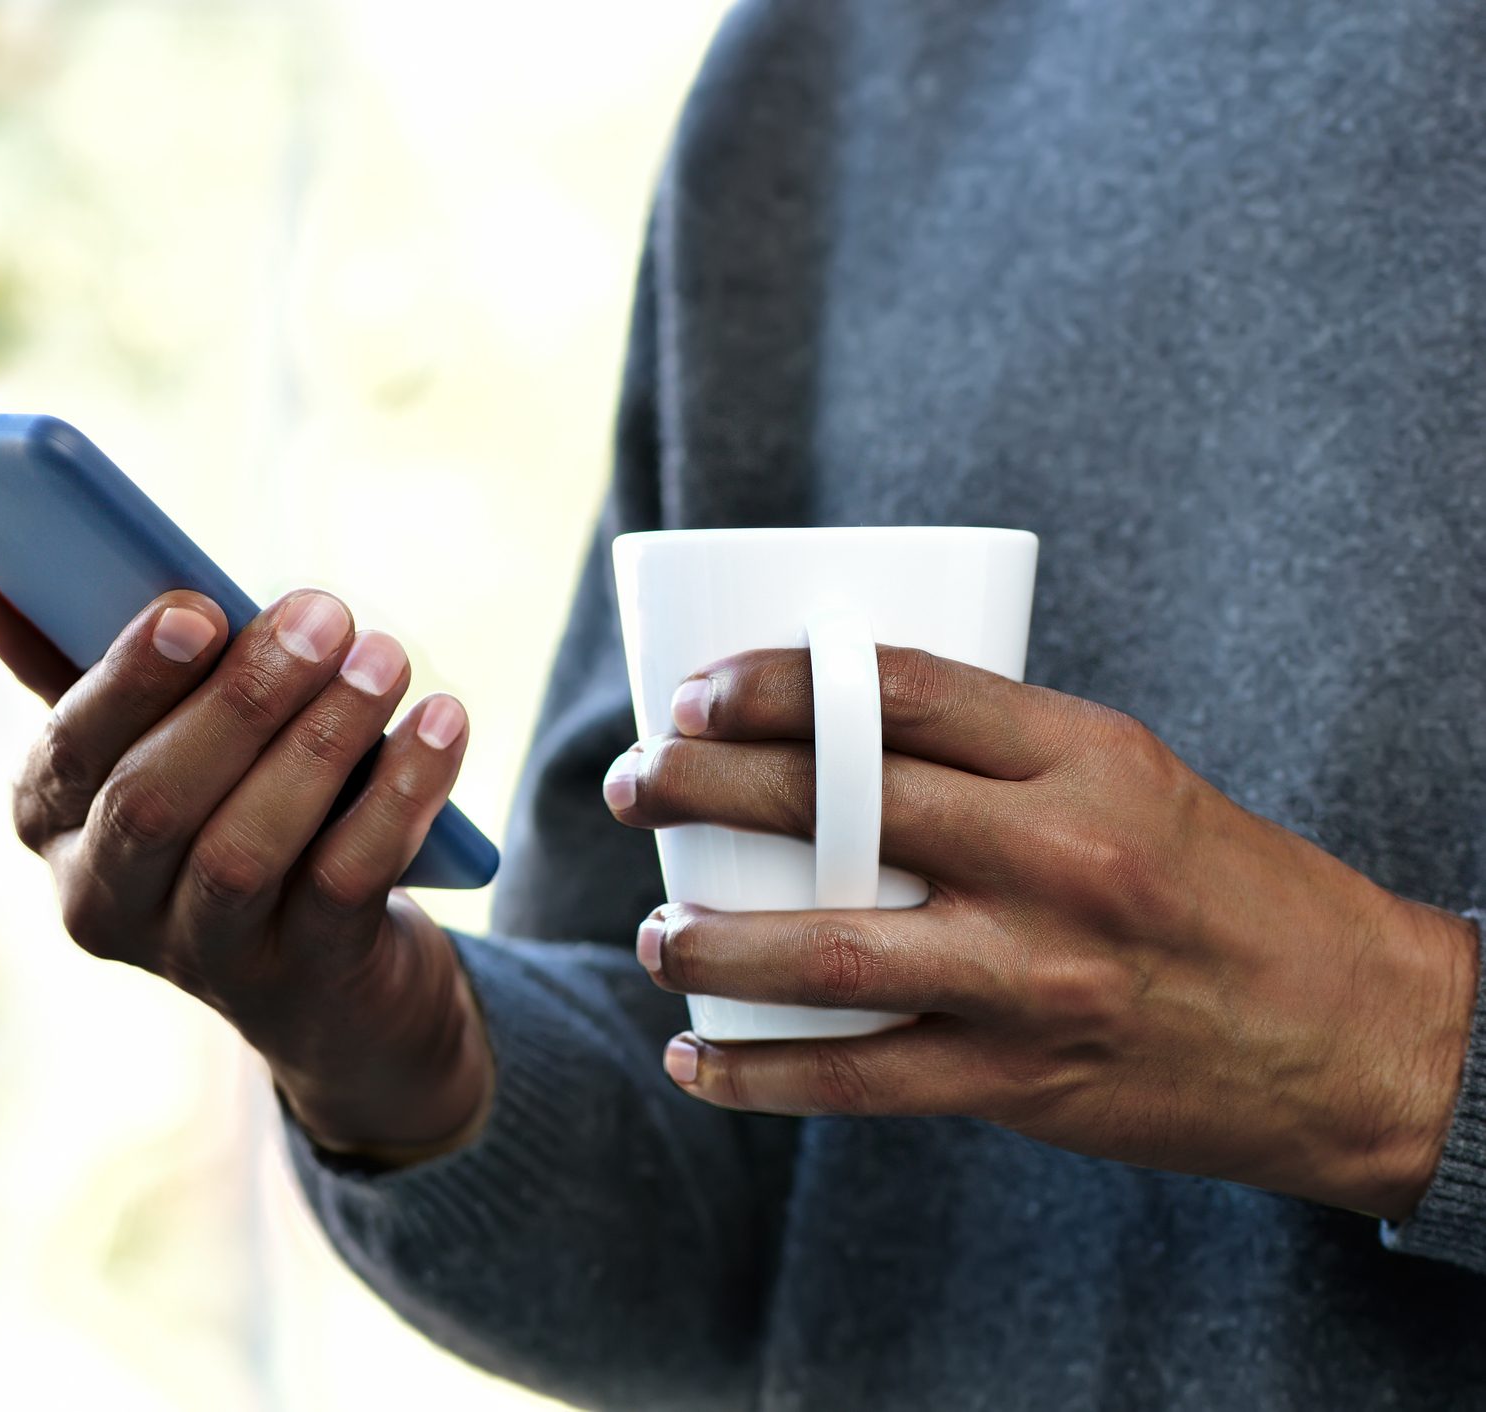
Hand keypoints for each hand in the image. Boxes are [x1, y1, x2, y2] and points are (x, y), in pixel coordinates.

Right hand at [0, 575, 491, 1163]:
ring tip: (384, 657)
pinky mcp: (306, 979)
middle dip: (242, 700)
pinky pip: (347, 882)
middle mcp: (105, 902)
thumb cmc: (228, 813)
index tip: (197, 606)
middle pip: (155, 802)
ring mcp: (205, 955)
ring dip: (324, 740)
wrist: (332, 986)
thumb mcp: (152, 743)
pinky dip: (399, 795)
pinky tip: (441, 723)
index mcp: (51, 824)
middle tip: (324, 614)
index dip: (130, 681)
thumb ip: (80, 666)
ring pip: (247, 848)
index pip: (67, 752)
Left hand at [604, 645, 1480, 1220]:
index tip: (694, 692)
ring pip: (834, 953)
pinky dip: (763, 1075)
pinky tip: (694, 1061)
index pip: (902, 693)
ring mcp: (1036, 975)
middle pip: (843, 804)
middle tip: (632, 783)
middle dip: (710, 785)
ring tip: (654, 930)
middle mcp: (1059, 857)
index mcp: (1084, 756)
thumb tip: (830, 733)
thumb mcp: (1126, 778)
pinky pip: (863, 1081)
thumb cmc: (1217, 885)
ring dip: (716, 941)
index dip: (777, 683)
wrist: (1347, 1032)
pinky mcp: (1022, 1079)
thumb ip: (997, 757)